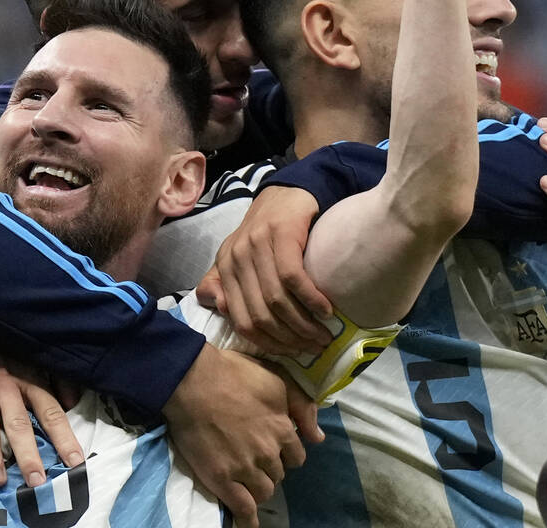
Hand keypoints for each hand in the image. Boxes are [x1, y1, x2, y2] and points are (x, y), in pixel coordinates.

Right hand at [0, 315, 83, 486]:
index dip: (64, 436)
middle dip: (29, 453)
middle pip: (20, 422)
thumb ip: (54, 376)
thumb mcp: (32, 350)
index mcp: (28, 376)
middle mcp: (6, 381)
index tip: (76, 463)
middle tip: (37, 483)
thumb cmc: (2, 333)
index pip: (51, 411)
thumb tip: (74, 402)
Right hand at [163, 344, 306, 527]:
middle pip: (278, 475)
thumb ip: (302, 406)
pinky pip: (242, 508)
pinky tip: (248, 522)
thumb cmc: (232, 374)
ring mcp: (244, 468)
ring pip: (264, 491)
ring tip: (243, 478)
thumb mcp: (276, 379)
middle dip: (269, 468)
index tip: (271, 448)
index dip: (284, 453)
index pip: (296, 457)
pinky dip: (248, 519)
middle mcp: (268, 453)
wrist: (191, 380)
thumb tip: (319, 438)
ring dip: (258, 487)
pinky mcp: (221, 478)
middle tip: (250, 457)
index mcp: (282, 430)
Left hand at [197, 186, 331, 355]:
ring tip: (323, 335)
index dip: (267, 343)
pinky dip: (310, 300)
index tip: (292, 353)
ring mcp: (256, 245)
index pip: (240, 319)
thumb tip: (220, 310)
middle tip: (313, 347)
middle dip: (289, 338)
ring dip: (303, 324)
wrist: (287, 193)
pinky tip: (326, 310)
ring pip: (276, 299)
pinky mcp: (280, 234)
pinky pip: (293, 278)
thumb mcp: (241, 257)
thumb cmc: (267, 232)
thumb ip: (225, 284)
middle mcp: (235, 258)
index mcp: (225, 268)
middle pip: (260, 314)